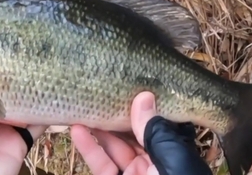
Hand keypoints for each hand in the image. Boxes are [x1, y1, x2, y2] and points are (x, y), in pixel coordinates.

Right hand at [71, 92, 211, 174]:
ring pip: (113, 147)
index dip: (142, 106)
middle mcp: (154, 165)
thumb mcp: (170, 165)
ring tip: (82, 106)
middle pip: (132, 134)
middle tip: (99, 92)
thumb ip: (156, 134)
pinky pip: (101, 164)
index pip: (157, 125)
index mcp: (174, 157)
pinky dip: (89, 148)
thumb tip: (145, 97)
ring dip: (98, 128)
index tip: (127, 85)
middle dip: (115, 114)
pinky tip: (77, 130)